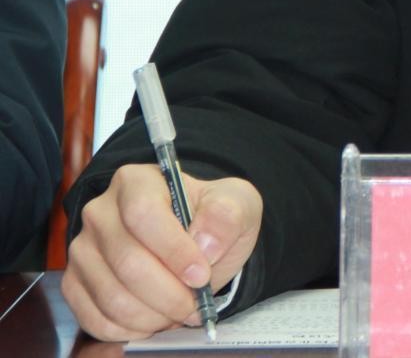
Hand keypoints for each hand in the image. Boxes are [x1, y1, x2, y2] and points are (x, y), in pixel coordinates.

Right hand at [62, 163, 261, 340]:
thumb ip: (227, 215)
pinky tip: (155, 320)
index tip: (201, 274)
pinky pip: (95, 318)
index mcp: (136, 181)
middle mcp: (101, 212)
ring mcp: (83, 250)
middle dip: (168, 292)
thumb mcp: (237, 204)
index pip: (143, 214)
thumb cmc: (211, 218)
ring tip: (179, 310)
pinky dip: (130, 328)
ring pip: (111, 295)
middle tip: (195, 303)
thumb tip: (205, 244)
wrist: (195, 240)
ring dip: (153, 314)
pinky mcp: (75, 284)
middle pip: (127, 261)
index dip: (173, 250)